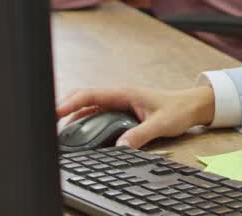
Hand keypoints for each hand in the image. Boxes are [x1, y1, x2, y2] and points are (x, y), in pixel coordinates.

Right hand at [57, 85, 215, 148]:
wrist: (192, 106)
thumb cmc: (178, 109)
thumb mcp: (160, 124)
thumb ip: (140, 135)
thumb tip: (121, 146)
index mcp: (124, 94)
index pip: (90, 95)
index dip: (70, 102)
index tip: (55, 112)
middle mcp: (118, 97)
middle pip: (84, 100)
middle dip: (66, 109)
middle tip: (50, 124)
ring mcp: (119, 104)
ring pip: (89, 109)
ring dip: (75, 118)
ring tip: (61, 132)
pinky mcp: (122, 112)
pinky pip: (98, 116)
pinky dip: (86, 123)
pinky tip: (80, 134)